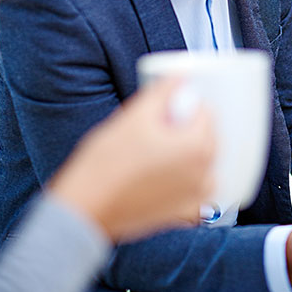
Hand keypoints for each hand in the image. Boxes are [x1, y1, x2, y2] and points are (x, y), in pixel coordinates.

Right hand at [48, 78, 214, 241]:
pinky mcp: (186, 214)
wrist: (85, 210)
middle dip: (186, 131)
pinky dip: (185, 180)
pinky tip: (161, 176)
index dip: (183, 107)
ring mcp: (197, 197)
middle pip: (206, 138)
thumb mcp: (133, 117)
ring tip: (152, 156)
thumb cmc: (105, 164)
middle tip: (153, 134)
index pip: (205, 113)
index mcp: (198, 146)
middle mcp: (206, 173)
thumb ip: (163, 93)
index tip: (163, 113)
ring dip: (187, 155)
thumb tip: (181, 78)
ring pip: (202, 163)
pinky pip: (196, 189)